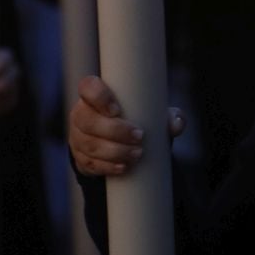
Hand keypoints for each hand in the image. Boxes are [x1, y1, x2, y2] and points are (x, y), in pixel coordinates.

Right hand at [67, 75, 184, 176]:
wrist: (121, 143)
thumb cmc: (136, 119)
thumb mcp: (151, 113)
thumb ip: (168, 115)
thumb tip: (176, 124)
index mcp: (93, 95)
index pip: (87, 87)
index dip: (99, 97)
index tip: (117, 109)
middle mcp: (80, 114)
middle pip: (88, 121)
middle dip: (115, 130)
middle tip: (140, 136)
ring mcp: (77, 138)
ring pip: (90, 145)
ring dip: (115, 151)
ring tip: (137, 153)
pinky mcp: (81, 158)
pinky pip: (90, 164)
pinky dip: (108, 167)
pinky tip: (123, 167)